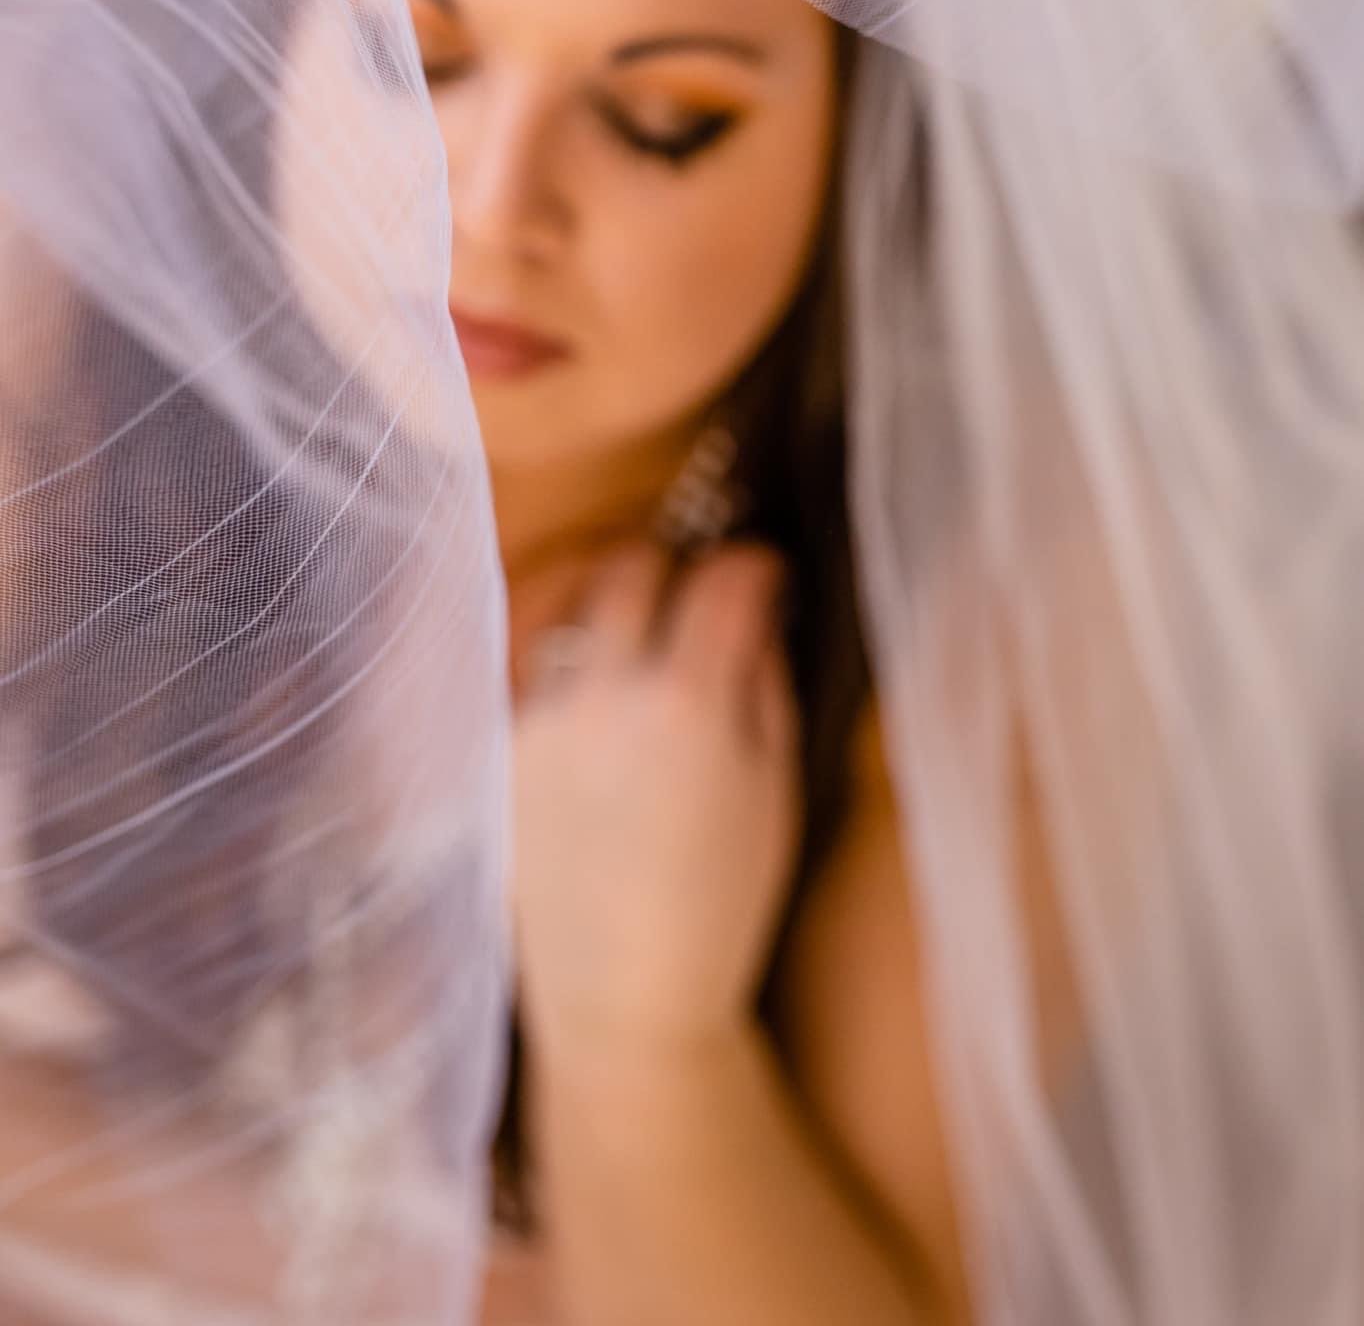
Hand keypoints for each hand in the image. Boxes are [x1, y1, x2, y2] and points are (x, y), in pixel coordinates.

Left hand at [509, 541, 799, 1065]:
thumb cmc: (719, 905)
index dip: (754, 563)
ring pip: (567, 594)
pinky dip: (548, 620)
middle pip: (636, 566)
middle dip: (679, 562)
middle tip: (700, 588)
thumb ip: (763, 684)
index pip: (725, 580)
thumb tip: (754, 610)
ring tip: (636, 604)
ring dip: (609, 583)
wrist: (625, 998)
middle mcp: (607, 695)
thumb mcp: (774, 790)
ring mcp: (541, 716)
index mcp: (690, 705)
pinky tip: (574, 628)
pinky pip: (514, 647)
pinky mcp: (499, 744)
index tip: (764, 575)